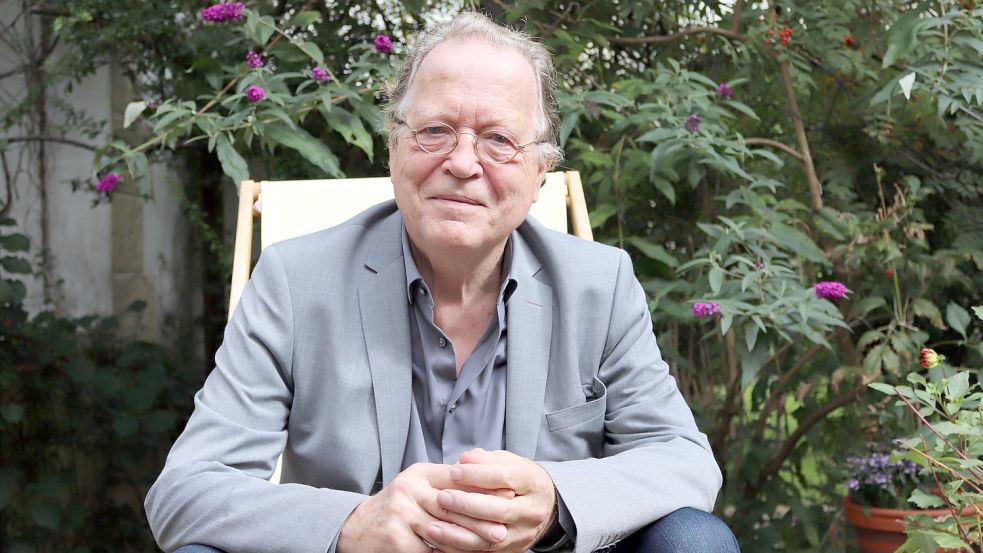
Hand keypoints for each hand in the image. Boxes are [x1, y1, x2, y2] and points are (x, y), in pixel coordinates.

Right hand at [337, 463, 508, 552]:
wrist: (357, 529)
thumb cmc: (396, 508)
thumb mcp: (418, 486)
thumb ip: (446, 483)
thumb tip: (488, 485)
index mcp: (419, 474)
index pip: (457, 478)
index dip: (483, 489)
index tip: (507, 496)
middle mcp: (409, 490)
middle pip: (452, 505)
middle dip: (480, 519)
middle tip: (502, 529)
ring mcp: (401, 514)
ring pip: (443, 530)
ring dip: (468, 541)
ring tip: (489, 545)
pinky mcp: (396, 538)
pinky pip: (428, 550)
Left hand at [426, 449, 557, 552]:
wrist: (544, 506)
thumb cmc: (519, 479)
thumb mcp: (508, 462)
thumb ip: (486, 460)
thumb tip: (464, 460)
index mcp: (533, 484)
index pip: (506, 478)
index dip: (477, 475)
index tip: (453, 472)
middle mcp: (532, 511)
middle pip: (501, 511)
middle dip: (467, 504)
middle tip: (441, 497)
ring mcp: (523, 534)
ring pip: (492, 537)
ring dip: (459, 533)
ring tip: (433, 526)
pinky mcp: (512, 550)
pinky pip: (484, 552)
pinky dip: (460, 548)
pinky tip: (441, 542)